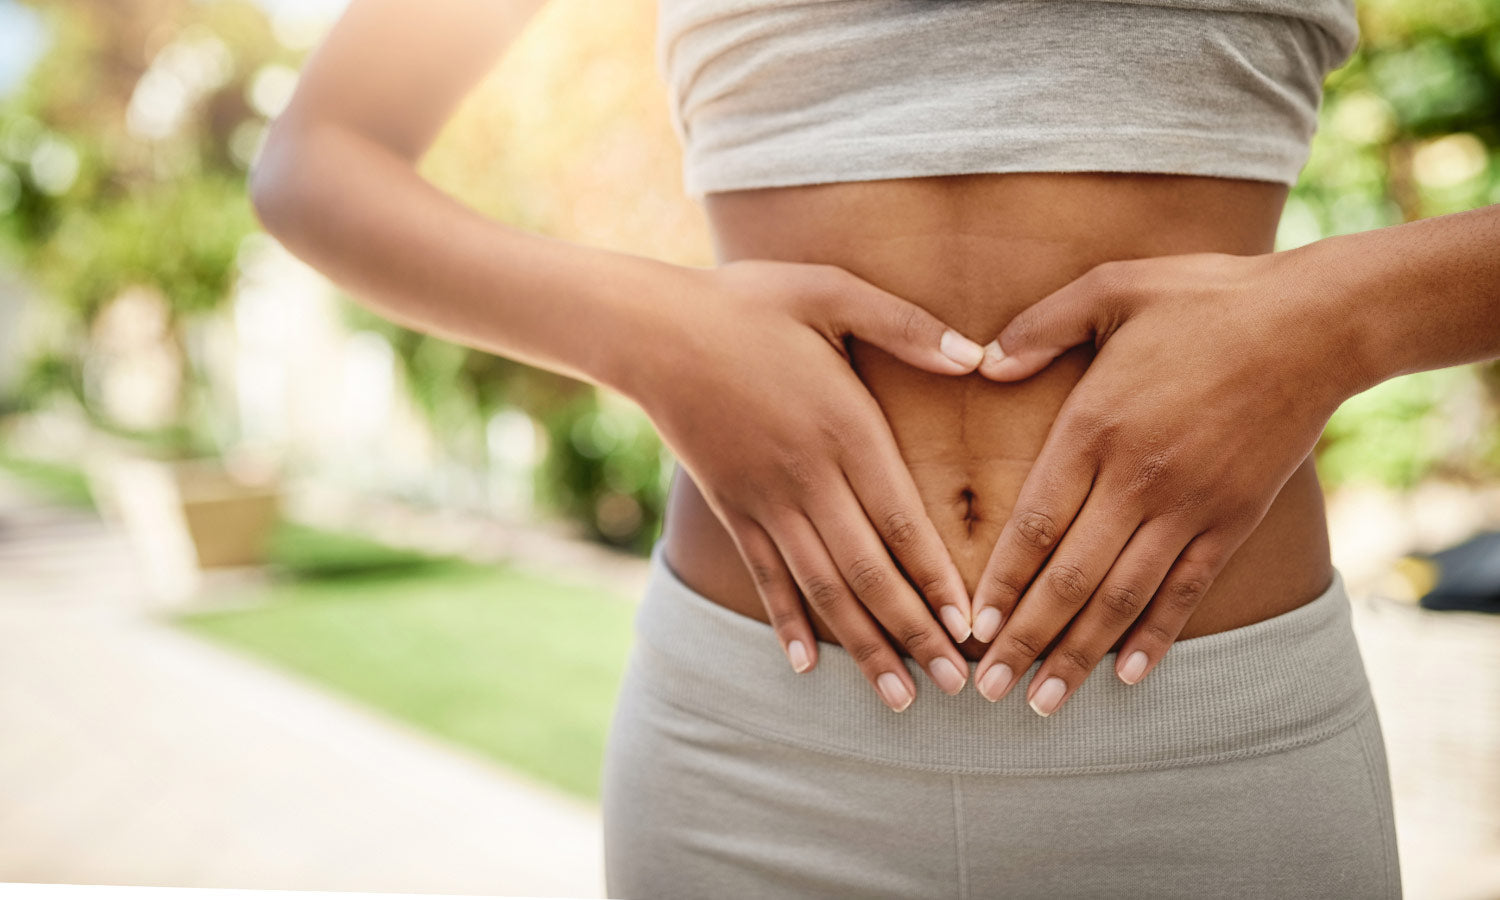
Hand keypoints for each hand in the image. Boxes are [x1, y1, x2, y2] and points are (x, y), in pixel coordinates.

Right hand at [628, 258, 985, 710]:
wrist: (651, 328)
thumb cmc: (748, 302)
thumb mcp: (830, 290)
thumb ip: (905, 325)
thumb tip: (975, 356)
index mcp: (844, 427)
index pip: (902, 521)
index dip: (938, 579)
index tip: (971, 627)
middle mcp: (808, 477)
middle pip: (870, 571)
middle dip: (915, 634)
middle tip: (958, 685)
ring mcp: (766, 499)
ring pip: (823, 588)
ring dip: (864, 646)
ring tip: (901, 697)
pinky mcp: (732, 506)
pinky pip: (765, 576)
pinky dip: (786, 621)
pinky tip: (804, 665)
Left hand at [965, 250, 1357, 714]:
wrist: (1315, 322)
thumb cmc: (1205, 297)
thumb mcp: (1111, 288)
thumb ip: (1040, 327)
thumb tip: (981, 364)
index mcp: (1096, 425)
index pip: (1035, 523)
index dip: (1001, 582)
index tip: (970, 628)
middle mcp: (1138, 479)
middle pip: (1070, 578)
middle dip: (1025, 639)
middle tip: (988, 691)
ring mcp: (1189, 506)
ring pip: (1123, 597)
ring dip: (1079, 655)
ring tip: (1044, 704)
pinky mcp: (1232, 519)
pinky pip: (1186, 590)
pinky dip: (1157, 636)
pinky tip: (1129, 676)